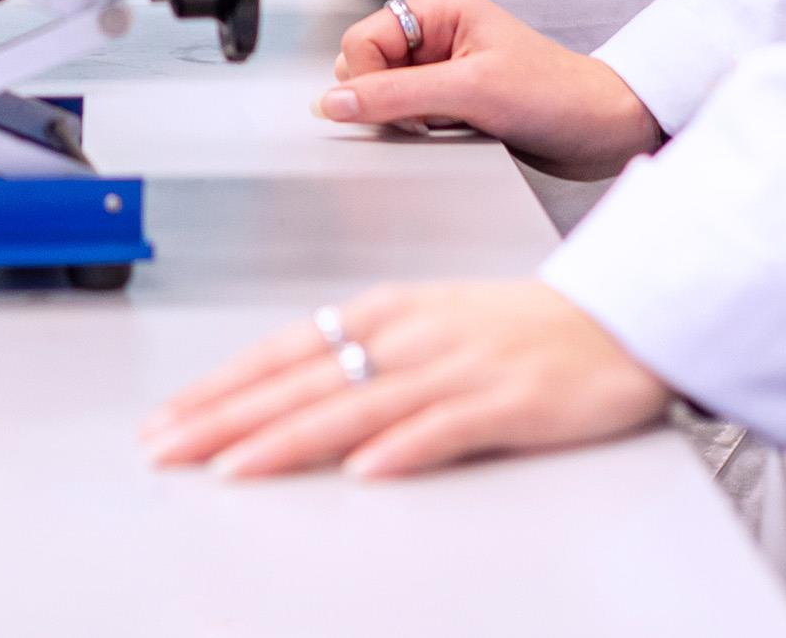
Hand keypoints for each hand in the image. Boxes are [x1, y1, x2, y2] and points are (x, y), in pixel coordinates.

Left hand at [141, 281, 670, 478]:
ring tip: (234, 466)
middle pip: (304, 379)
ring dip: (290, 437)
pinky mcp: (509, 399)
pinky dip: (403, 448)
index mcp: (388, 313)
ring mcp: (458, 366)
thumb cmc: (522, 329)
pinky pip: (447, 428)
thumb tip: (293, 392)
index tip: (168, 418)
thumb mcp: (430, 328)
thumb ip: (366, 358)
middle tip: (166, 447)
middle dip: (227, 416)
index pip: (285, 351)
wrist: (619, 318)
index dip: (221, 387)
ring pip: (357, 403)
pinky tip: (365, 471)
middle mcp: (411, 334)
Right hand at [318, 0, 662, 178]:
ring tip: (449, 126)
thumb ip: (396, 95)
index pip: (362, 41)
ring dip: (406, 120)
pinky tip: (454, 135)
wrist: (602, 129)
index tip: (401, 111)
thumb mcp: (471, 92)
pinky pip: (408, 116)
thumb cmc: (554, 95)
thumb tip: (333, 103)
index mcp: (438, 6)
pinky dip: (419, 133)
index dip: (368, 82)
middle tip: (431, 118)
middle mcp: (436, 31)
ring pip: (384, 96)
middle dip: (387, 100)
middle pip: (367, 67)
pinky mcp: (452, 100)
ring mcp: (443, 67)